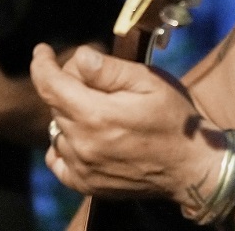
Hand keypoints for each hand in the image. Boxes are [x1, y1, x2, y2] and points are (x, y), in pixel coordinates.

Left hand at [29, 43, 225, 209]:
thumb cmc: (175, 119)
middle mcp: (82, 144)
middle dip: (67, 83)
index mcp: (96, 115)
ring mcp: (83, 167)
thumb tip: (79, 58)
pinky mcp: (87, 184)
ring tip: (99, 108)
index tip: (43, 50)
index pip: (50, 85)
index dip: (42, 63)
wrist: (192, 168)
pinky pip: (59, 159)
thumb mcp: (149, 82)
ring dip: (69, 113)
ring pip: (57, 129)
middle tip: (96, 78)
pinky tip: (83, 136)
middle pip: (55, 103)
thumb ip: (110, 70)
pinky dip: (64, 144)